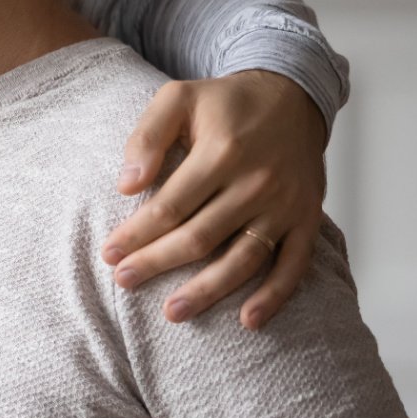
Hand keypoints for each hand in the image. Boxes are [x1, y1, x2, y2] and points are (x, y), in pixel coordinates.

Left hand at [101, 70, 327, 329]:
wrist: (292, 96)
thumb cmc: (225, 102)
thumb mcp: (178, 98)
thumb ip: (147, 136)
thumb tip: (127, 186)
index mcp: (222, 152)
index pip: (170, 205)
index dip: (137, 234)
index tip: (109, 254)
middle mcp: (257, 182)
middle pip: (201, 237)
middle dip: (158, 263)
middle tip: (124, 282)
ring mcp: (285, 205)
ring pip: (244, 259)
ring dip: (208, 291)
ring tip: (173, 313)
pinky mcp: (307, 218)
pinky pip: (294, 265)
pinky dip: (274, 296)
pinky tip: (248, 322)